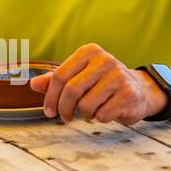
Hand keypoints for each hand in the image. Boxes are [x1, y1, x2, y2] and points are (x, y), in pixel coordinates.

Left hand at [30, 43, 168, 124]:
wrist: (138, 90)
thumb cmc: (101, 84)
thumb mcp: (77, 77)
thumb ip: (54, 80)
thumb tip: (33, 84)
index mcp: (88, 52)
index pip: (59, 76)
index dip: (50, 97)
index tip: (48, 111)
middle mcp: (104, 59)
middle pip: (71, 90)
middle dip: (63, 108)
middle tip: (64, 117)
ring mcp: (119, 75)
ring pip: (86, 104)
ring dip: (83, 114)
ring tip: (89, 111)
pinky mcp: (129, 93)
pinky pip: (102, 114)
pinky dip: (99, 118)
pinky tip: (105, 111)